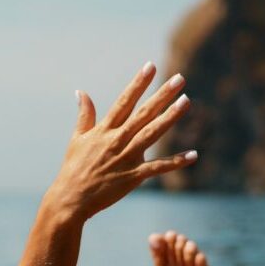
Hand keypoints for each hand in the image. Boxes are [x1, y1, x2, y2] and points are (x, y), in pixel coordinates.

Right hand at [44, 64, 194, 220]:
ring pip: (152, 133)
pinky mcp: (133, 176)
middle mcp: (117, 140)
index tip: (150, 66)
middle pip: (143, 113)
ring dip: (170, 118)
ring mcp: (126, 158)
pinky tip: (193, 154)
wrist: (70, 199)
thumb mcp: (77, 138)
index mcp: (105, 130)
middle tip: (180, 79)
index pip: (124, 102)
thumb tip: (81, 92)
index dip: (138, 84)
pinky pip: (158, 168)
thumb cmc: (73, 168)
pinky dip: (175, 162)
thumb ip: (84, 114)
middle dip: (162, 95)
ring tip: (186, 101)